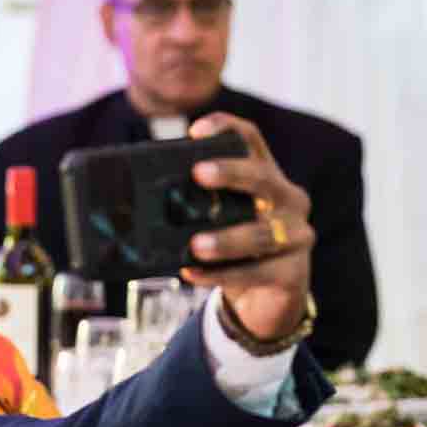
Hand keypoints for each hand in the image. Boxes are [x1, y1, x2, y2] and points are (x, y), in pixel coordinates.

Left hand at [179, 113, 313, 340]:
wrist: (265, 297)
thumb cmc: (234, 247)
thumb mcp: (216, 219)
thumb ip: (192, 205)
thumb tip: (131, 200)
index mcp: (265, 177)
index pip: (251, 140)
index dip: (227, 128)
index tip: (195, 130)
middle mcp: (287, 199)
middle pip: (262, 177)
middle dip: (231, 173)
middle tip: (198, 173)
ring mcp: (295, 236)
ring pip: (262, 233)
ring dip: (226, 239)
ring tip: (195, 244)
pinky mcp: (293, 274)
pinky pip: (255, 272)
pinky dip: (220, 274)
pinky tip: (191, 272)